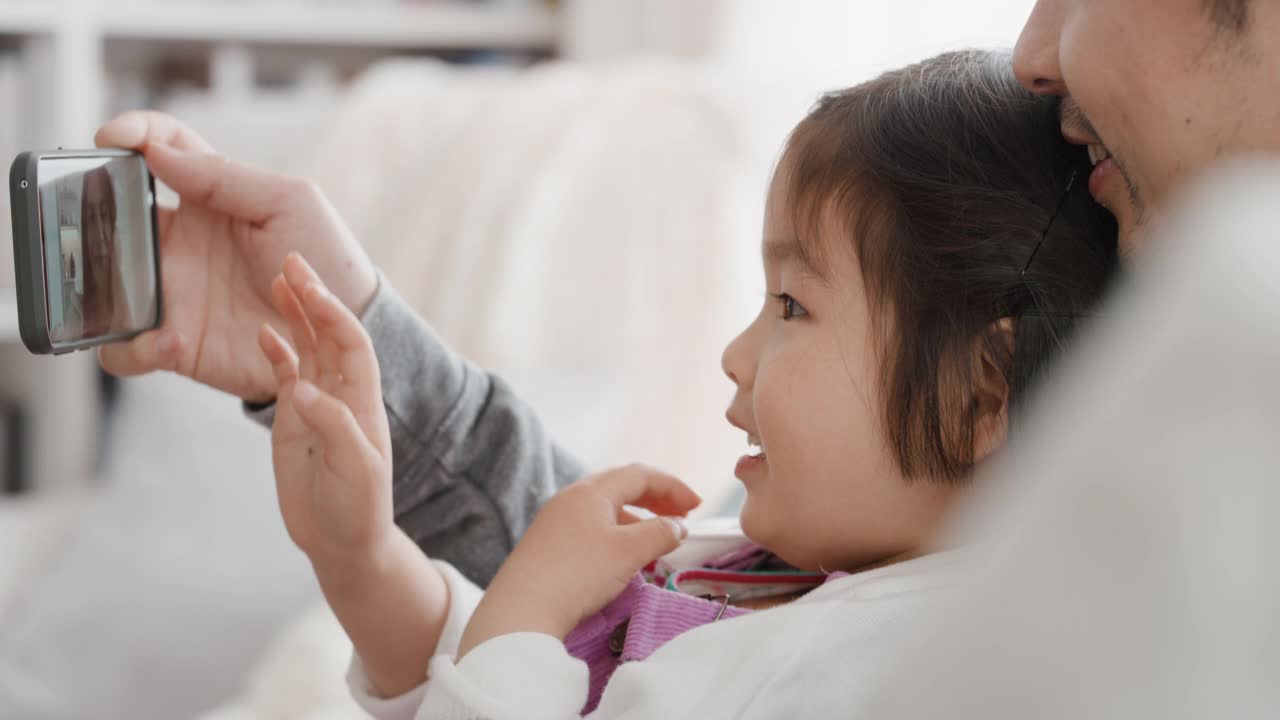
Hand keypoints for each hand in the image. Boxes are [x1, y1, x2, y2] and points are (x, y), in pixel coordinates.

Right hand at [94, 111, 378, 403]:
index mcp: (209, 199)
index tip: (111, 138)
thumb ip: (226, 177)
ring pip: (104, 286)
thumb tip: (159, 152)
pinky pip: (128, 350)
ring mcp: (175, 292)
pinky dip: (133, 349)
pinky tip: (170, 341)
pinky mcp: (178, 343)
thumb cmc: (327, 257)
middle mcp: (181, 243)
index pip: (159, 151)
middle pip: (111, 218)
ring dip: (98, 291)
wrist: (347, 328)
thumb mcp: (290, 202)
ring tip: (128, 295)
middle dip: (88, 215)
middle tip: (91, 220)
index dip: (132, 134)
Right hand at [257, 252, 392, 572]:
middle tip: (289, 259)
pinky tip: (264, 330)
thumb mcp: (353, 472)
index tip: (310, 286)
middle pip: (329, 333)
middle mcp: (342, 394)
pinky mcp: (295, 419)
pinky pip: (287, 375)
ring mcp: (318, 403)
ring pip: (307, 347)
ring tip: (276, 278)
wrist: (343, 543)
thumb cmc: (358, 510)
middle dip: (313, 297)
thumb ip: (333, 428)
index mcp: (363, 401)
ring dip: (295, 313)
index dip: (333, 313)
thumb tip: (305, 391)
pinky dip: (277, 351)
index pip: (352, 343)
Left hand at [457, 464, 701, 657]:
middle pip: (620, 487)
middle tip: (680, 515)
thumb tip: (677, 526)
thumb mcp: (629, 551)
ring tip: (656, 539)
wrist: (521, 610)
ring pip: (605, 510)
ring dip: (636, 519)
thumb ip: (660, 533)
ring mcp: (555, 521)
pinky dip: (616, 534)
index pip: (640, 474)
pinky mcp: (546, 545)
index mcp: (591, 490)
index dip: (673, 486)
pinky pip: (590, 528)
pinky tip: (622, 558)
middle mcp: (570, 498)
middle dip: (655, 499)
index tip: (697, 505)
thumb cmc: (578, 573)